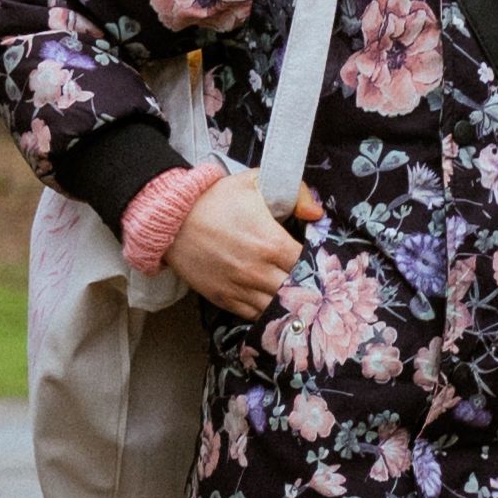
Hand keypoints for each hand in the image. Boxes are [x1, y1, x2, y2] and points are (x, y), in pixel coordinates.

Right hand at [170, 172, 321, 321]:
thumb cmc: (217, 199)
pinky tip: (275, 306)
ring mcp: (239, 287)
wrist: (173, 219)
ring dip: (289, 304)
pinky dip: (266, 313)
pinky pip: (253, 315)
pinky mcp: (222, 298)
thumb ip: (295, 192)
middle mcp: (258, 270)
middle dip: (309, 288)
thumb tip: (316, 214)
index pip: (309, 265)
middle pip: (296, 291)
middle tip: (317, 286)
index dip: (320, 266)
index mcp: (271, 243)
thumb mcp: (257, 182)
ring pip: (276, 307)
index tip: (324, 264)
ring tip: (300, 300)